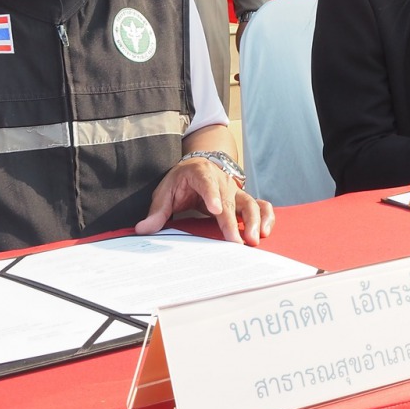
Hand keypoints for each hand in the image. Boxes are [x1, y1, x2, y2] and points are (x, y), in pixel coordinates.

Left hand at [136, 159, 273, 245]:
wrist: (199, 166)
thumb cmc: (182, 180)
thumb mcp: (165, 191)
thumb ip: (156, 212)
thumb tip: (143, 229)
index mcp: (200, 173)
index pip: (207, 182)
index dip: (211, 195)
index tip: (215, 210)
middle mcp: (222, 180)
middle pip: (229, 200)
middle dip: (233, 221)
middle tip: (236, 241)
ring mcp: (235, 190)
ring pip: (250, 203)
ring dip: (254, 221)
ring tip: (254, 239)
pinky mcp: (243, 199)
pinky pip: (260, 205)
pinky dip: (266, 217)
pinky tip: (266, 232)